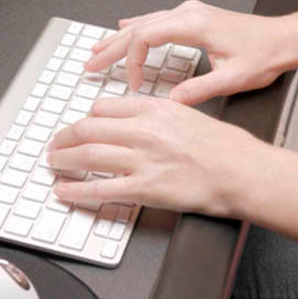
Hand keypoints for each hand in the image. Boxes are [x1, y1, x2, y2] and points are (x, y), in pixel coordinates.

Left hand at [46, 95, 272, 216]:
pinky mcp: (145, 188)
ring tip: (54, 163)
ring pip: (87, 155)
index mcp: (155, 109)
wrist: (244, 172)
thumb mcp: (189, 115)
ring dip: (63, 160)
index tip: (79, 125)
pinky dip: (75, 191)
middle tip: (56, 144)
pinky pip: (100, 190)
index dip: (85, 118)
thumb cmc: (225, 148)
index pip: (105, 107)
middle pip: (88, 128)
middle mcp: (145, 131)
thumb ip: (158, 116)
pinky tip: (63, 191)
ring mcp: (143, 160)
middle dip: (64, 137)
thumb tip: (134, 124)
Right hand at [83, 0, 293, 104]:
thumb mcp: (232, 79)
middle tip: (90, 65)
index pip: (145, 37)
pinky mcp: (194, 16)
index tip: (134, 85)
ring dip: (119, 38)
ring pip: (143, 22)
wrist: (284, 39)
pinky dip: (136, 28)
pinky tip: (123, 28)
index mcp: (194, 24)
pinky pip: (155, 19)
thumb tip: (171, 103)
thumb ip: (199, 90)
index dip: (132, 62)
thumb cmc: (264, 54)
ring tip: (96, 51)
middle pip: (137, 27)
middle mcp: (188, 13)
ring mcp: (190, 12)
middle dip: (111, 48)